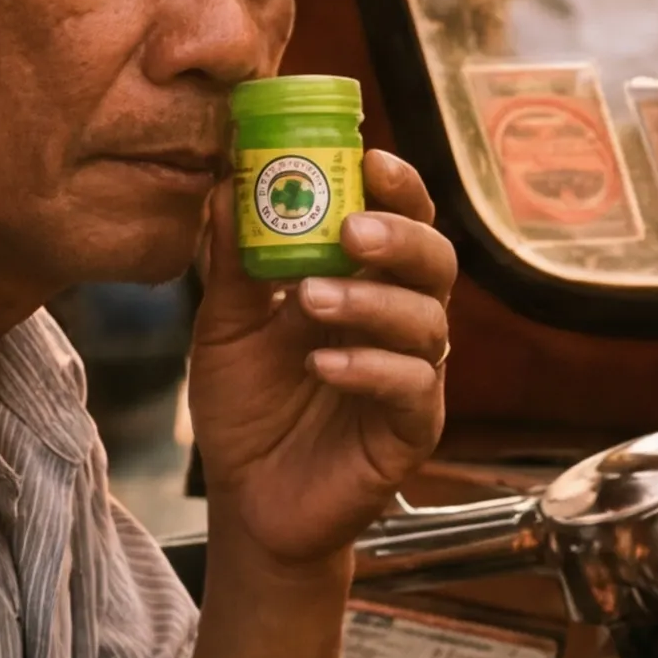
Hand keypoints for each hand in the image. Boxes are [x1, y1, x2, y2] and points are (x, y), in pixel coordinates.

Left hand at [180, 147, 457, 572]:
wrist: (247, 498)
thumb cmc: (248, 406)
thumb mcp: (225, 325)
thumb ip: (232, 261)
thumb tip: (222, 182)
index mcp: (366, 283)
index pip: (402, 220)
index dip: (398, 187)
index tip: (369, 160)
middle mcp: (401, 322)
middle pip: (435, 261)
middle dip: (400, 238)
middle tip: (352, 230)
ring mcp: (413, 376)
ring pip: (426, 323)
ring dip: (372, 302)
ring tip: (312, 298)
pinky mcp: (411, 430)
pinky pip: (411, 388)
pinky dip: (371, 368)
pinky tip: (324, 364)